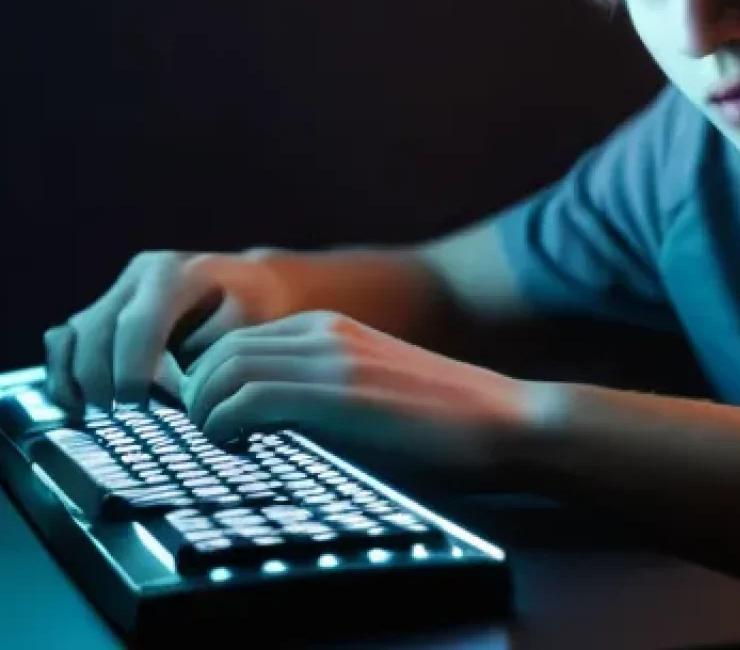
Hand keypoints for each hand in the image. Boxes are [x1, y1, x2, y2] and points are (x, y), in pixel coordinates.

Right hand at [44, 248, 299, 410]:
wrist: (254, 281)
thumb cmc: (259, 303)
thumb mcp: (251, 317)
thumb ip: (215, 345)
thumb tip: (181, 378)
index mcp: (173, 273)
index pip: (139, 323)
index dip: (131, 367)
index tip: (136, 403)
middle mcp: (138, 275)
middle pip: (98, 331)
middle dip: (101, 378)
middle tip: (118, 414)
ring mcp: (118, 289)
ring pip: (75, 335)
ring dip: (77, 379)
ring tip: (95, 414)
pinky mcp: (106, 308)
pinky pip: (67, 341)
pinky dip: (65, 374)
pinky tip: (76, 405)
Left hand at [181, 310, 529, 472]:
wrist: (504, 422)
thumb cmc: (442, 423)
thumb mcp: (368, 390)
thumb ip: (317, 391)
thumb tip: (260, 426)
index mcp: (328, 327)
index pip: (232, 342)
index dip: (205, 385)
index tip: (209, 426)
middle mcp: (324, 332)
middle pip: (218, 352)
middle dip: (195, 399)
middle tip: (208, 442)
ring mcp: (332, 358)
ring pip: (223, 371)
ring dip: (205, 415)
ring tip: (225, 448)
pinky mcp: (340, 394)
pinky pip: (248, 399)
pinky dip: (225, 427)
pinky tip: (244, 451)